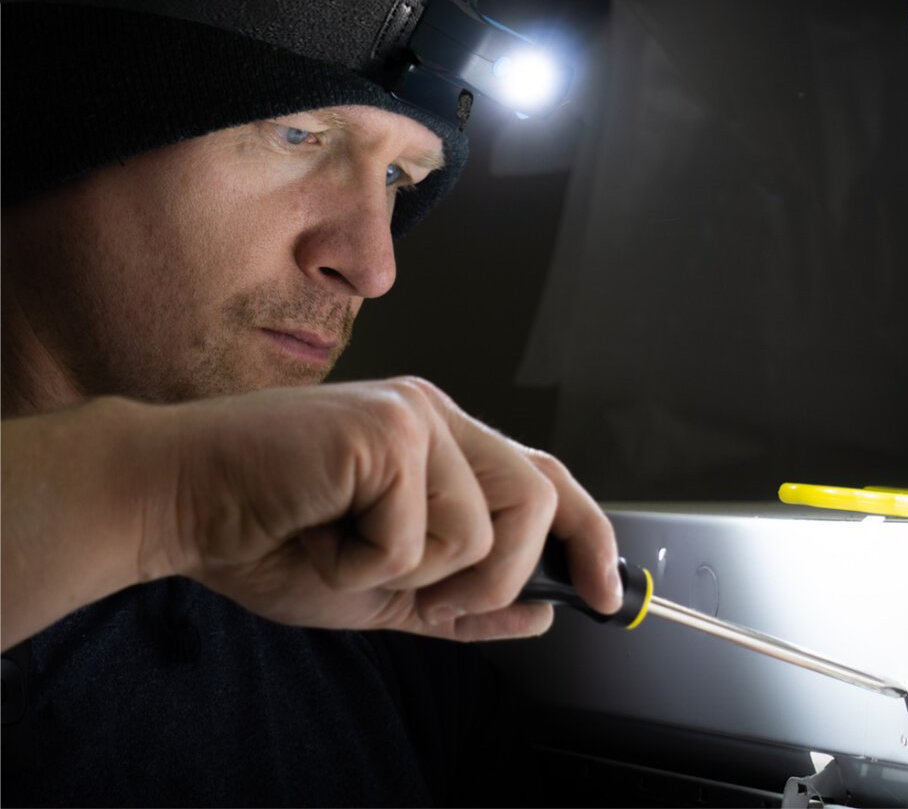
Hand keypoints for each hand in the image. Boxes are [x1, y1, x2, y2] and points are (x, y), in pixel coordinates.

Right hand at [161, 377, 621, 640]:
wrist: (179, 501)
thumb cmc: (270, 536)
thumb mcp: (383, 588)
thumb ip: (463, 598)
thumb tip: (541, 613)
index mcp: (442, 442)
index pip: (544, 476)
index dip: (589, 535)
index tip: (608, 594)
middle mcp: (436, 415)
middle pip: (537, 498)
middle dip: (496, 576)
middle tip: (423, 593)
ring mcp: (413, 416)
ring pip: (482, 531)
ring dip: (415, 575)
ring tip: (347, 549)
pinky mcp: (386, 431)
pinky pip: (416, 537)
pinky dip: (365, 566)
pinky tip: (318, 533)